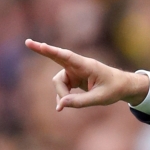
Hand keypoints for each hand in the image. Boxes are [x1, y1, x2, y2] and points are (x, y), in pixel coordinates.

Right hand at [24, 39, 149, 110]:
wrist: (123, 86)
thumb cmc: (114, 89)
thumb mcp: (100, 98)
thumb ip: (80, 102)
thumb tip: (61, 105)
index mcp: (87, 65)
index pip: (67, 56)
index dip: (52, 51)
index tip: (40, 45)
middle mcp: (78, 66)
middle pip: (57, 59)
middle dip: (42, 50)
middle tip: (27, 42)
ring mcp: (75, 71)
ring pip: (59, 82)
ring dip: (61, 94)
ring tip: (63, 107)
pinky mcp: (74, 78)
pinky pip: (63, 87)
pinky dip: (62, 96)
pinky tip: (61, 106)